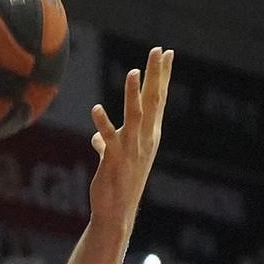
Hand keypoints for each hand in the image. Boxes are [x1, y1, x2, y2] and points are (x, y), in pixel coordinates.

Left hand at [88, 49, 172, 227]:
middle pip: (152, 102)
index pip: (159, 100)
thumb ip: (107, 145)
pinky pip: (108, 139)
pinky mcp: (114, 161)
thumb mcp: (115, 161)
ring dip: (133, 94)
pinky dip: (103, 124)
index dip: (162, 76)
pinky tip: (96, 109)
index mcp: (149, 136)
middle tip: (158, 50)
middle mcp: (144, 140)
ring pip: (135, 117)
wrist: (116, 214)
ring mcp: (131, 150)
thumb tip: (97, 140)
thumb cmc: (118, 186)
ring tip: (133, 72)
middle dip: (155, 75)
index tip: (167, 53)